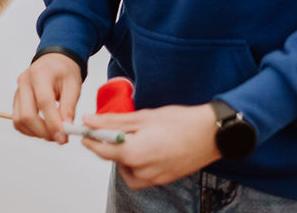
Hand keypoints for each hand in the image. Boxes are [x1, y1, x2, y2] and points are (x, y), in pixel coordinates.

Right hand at [13, 52, 83, 143]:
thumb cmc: (63, 71)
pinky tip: (43, 129)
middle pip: (27, 115)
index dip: (53, 123)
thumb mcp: (73, 85)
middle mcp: (24, 82)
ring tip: (53, 133)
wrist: (54, 62)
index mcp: (40, 74)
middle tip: (60, 138)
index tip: (63, 136)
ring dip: (36, 133)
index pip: (43, 102)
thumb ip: (69, 106)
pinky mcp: (16, 101)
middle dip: (44, 132)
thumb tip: (66, 126)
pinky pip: (17, 121)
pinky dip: (29, 130)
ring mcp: (18, 92)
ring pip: (19, 121)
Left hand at [78, 104, 220, 188]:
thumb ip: (112, 122)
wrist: (211, 134)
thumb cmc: (181, 122)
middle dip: (109, 146)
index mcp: (134, 154)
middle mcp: (143, 171)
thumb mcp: (142, 117)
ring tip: (133, 138)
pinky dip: (137, 165)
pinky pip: (142, 176)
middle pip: (114, 161)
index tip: (84, 133)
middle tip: (112, 130)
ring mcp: (155, 178)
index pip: (101, 151)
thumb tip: (89, 121)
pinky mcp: (164, 179)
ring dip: (124, 157)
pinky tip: (145, 148)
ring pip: (127, 172)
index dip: (90, 140)